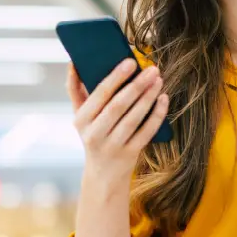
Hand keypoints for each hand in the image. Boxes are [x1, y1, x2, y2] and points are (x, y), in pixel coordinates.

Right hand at [67, 59, 169, 185]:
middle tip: (152, 69)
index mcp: (81, 120)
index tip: (131, 62)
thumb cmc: (93, 135)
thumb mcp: (80, 117)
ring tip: (158, 80)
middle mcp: (95, 134)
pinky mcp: (130, 154)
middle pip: (118, 106)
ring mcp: (113, 146)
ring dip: (148, 97)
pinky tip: (163, 99)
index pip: (100, 95)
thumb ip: (75, 90)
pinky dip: (157, 115)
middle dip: (137, 85)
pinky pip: (146, 132)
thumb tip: (73, 63)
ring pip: (134, 118)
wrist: (102, 175)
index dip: (116, 77)